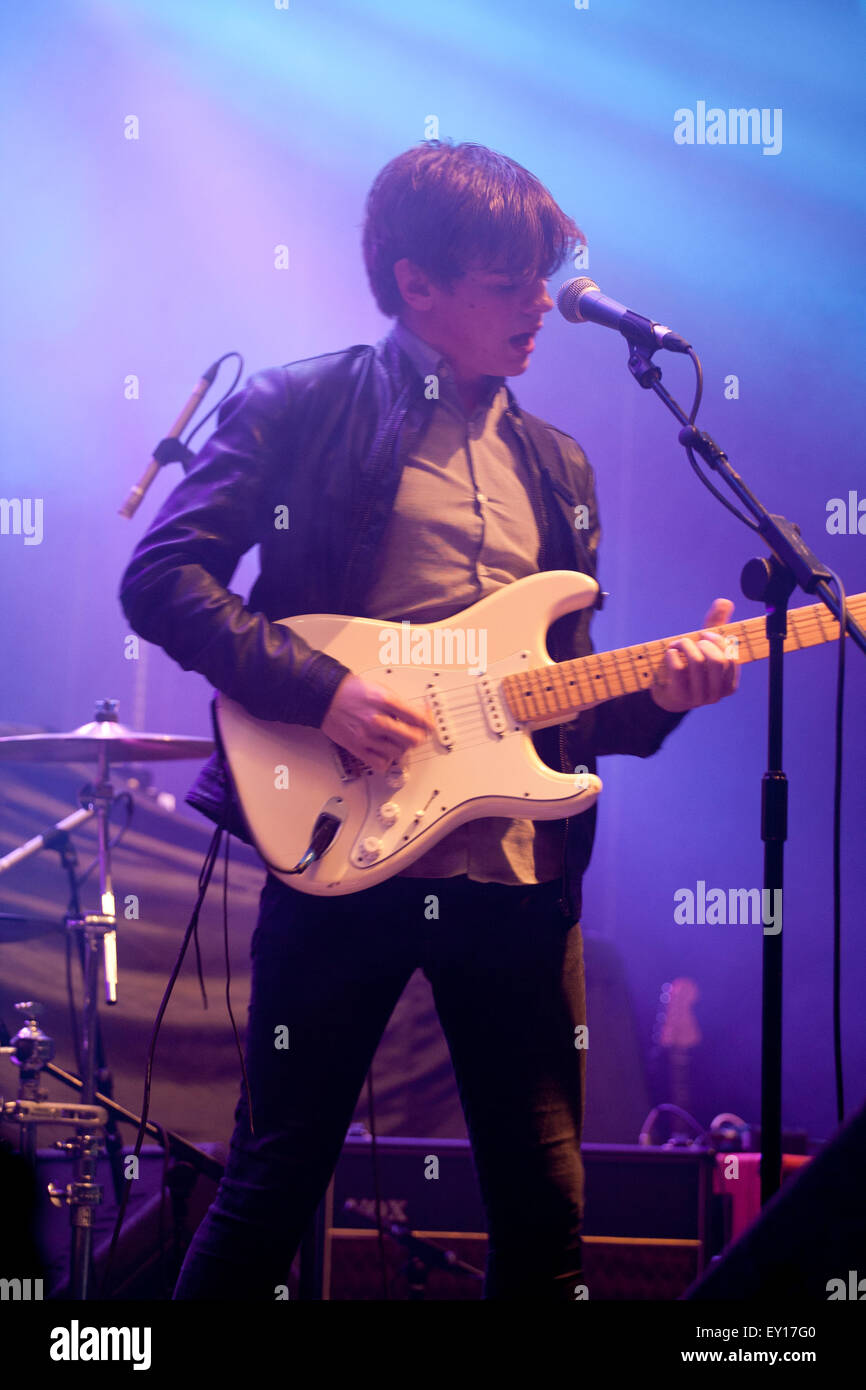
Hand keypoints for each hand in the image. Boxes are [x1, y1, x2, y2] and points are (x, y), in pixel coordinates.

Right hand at [321, 673, 434, 771]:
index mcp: (385, 701)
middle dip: (418, 737)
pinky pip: (381, 763)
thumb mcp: (381, 688)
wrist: (327, 697)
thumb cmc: (352, 691)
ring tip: (397, 740)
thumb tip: (418, 716)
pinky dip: (386, 760)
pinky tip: (385, 751)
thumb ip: (400, 703)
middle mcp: (377, 720)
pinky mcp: (357, 748)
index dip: (429, 722)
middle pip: (412, 739)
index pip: (418, 718)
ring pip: (399, 753)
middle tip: (415, 734)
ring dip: (401, 748)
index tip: (429, 724)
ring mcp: (367, 736)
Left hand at [650, 598, 739, 712]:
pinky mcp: (680, 696)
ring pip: (697, 663)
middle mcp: (717, 694)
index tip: (705, 634)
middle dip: (703, 644)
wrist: (666, 692)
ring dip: (684, 645)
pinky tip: (669, 653)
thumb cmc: (689, 666)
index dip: (717, 640)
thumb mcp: (704, 646)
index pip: (731, 657)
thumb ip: (716, 625)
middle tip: (691, 640)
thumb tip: (724, 602)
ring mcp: (699, 698)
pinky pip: (678, 669)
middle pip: (718, 660)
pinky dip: (672, 655)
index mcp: (729, 683)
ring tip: (677, 644)